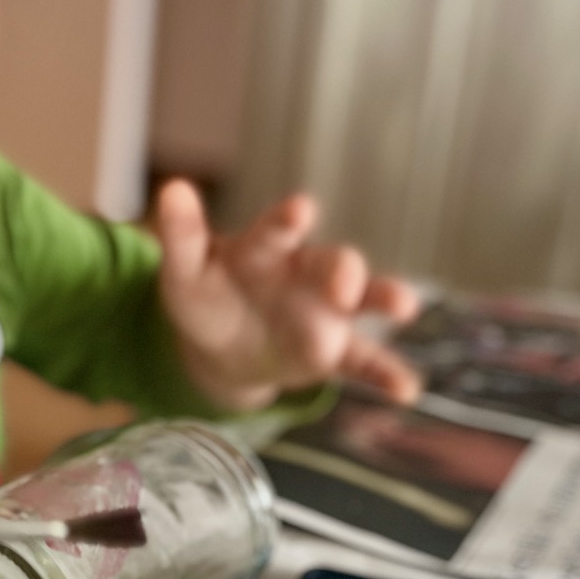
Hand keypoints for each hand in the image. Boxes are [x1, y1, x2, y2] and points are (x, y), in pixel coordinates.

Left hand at [153, 181, 420, 409]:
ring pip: (363, 300)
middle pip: (332, 262)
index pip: (279, 229)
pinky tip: (406, 390)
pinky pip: (364, 362)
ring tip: (404, 305)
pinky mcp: (333, 353)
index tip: (299, 211)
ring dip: (385, 298)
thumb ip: (183, 236)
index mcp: (267, 247)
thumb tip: (173, 187)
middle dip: (343, 270)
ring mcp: (325, 312)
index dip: (289, 220)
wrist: (218, 347)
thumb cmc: (206, 295)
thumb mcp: (185, 271)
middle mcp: (306, 273)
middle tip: (344, 284)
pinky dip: (386, 375)